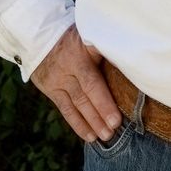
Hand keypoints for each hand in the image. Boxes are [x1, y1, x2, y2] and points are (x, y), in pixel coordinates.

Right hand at [30, 24, 121, 142]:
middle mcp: (67, 70)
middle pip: (85, 96)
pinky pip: (64, 109)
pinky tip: (89, 135)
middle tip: (113, 131)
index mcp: (79, 55)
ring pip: (75, 105)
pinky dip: (77, 123)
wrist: (39, 35)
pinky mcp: (50, 90)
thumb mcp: (88, 33)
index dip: (104, 102)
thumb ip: (104, 47)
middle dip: (100, 115)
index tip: (116, 118)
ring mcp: (57, 81)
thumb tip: (131, 55)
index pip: (92, 83)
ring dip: (90, 123)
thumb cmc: (75, 35)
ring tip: (104, 137)